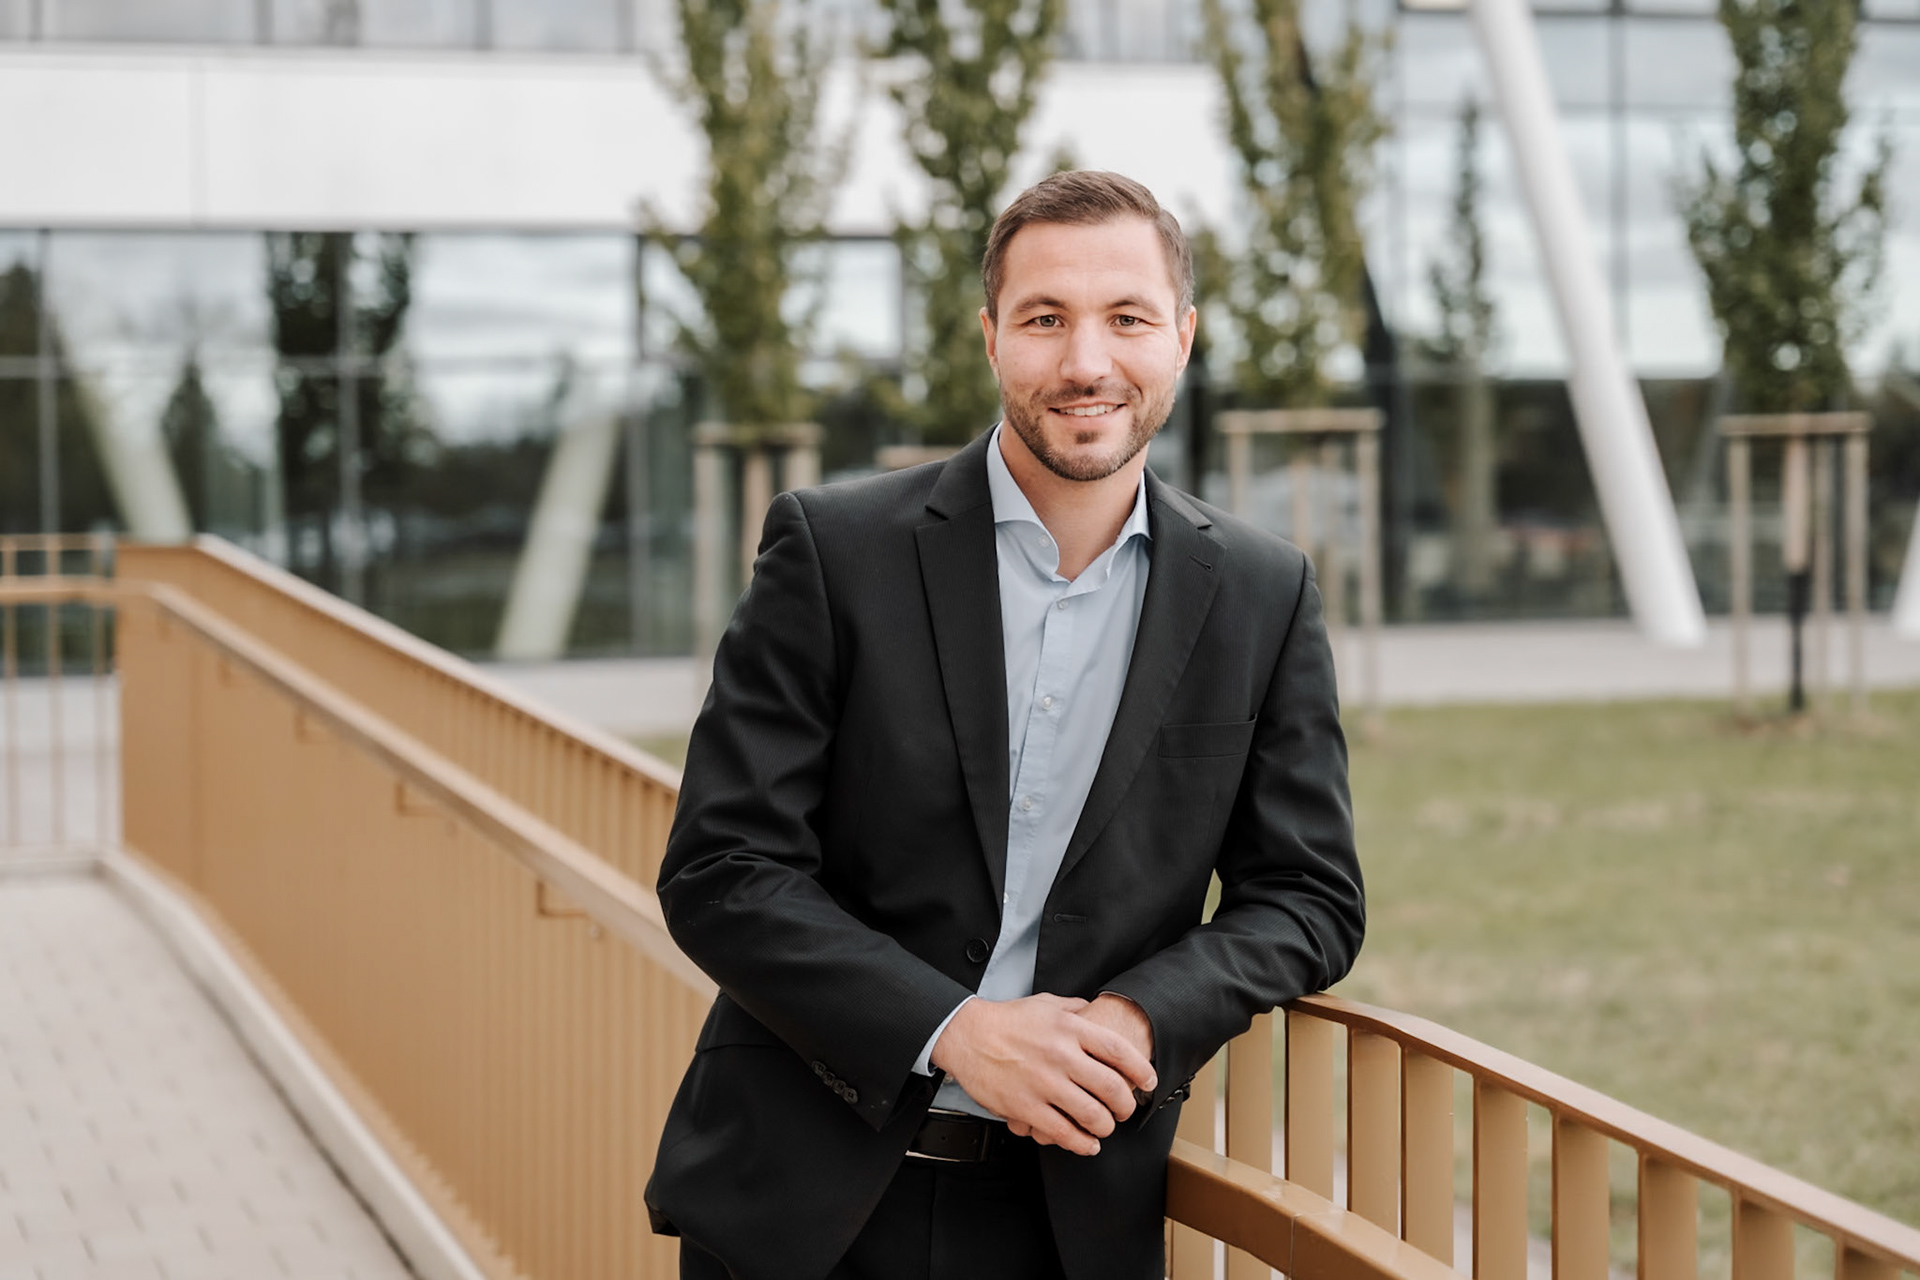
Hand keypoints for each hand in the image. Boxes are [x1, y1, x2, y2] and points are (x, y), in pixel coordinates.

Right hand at [929, 994, 1157, 1155]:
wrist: (967, 1036)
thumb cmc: (1008, 1020)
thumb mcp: (1047, 1003)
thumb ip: (1077, 1009)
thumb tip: (1099, 1012)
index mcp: (1070, 1028)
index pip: (1119, 1051)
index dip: (1141, 1070)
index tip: (1149, 1081)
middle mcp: (1061, 1055)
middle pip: (1111, 1087)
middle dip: (1126, 1105)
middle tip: (1125, 1109)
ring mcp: (1044, 1083)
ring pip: (1092, 1115)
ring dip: (1105, 1127)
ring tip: (1104, 1127)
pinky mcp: (1026, 1107)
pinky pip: (1063, 1133)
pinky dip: (1082, 1144)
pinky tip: (1087, 1144)